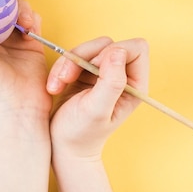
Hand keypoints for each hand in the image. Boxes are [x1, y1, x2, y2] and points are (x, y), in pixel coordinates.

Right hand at [47, 37, 148, 158]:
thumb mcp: (96, 110)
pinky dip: (61, 67)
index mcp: (135, 85)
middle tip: (68, 78)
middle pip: (109, 44)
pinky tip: (54, 87)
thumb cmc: (81, 134)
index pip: (137, 48)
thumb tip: (117, 51)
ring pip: (89, 47)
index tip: (94, 69)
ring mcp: (103, 73)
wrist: (62, 146)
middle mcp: (122, 77)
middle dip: (84, 57)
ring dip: (68, 63)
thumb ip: (111, 82)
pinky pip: (75, 55)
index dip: (115, 52)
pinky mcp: (85, 72)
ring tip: (57, 86)